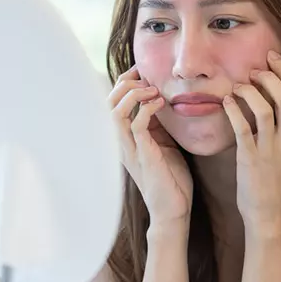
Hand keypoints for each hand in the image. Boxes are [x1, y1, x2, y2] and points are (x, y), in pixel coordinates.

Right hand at [108, 66, 192, 227]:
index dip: (123, 83)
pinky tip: (159, 103)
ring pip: (115, 112)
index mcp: (124, 139)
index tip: (141, 71)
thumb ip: (157, 126)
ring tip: (151, 89)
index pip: (113, 103)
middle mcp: (121, 143)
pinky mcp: (143, 155)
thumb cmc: (170, 180)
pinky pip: (136, 125)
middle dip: (124, 83)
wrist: (173, 210)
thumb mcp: (163, 145)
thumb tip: (161, 101)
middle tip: (145, 77)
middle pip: (107, 103)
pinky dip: (146, 109)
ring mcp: (129, 149)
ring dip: (133, 94)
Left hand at [222, 50, 280, 226]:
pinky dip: (234, 110)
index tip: (272, 59)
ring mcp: (271, 150)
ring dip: (250, 92)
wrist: (268, 210)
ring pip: (265, 109)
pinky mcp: (251, 159)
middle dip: (270, 77)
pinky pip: (243, 127)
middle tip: (255, 71)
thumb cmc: (278, 179)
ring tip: (239, 86)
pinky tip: (227, 101)